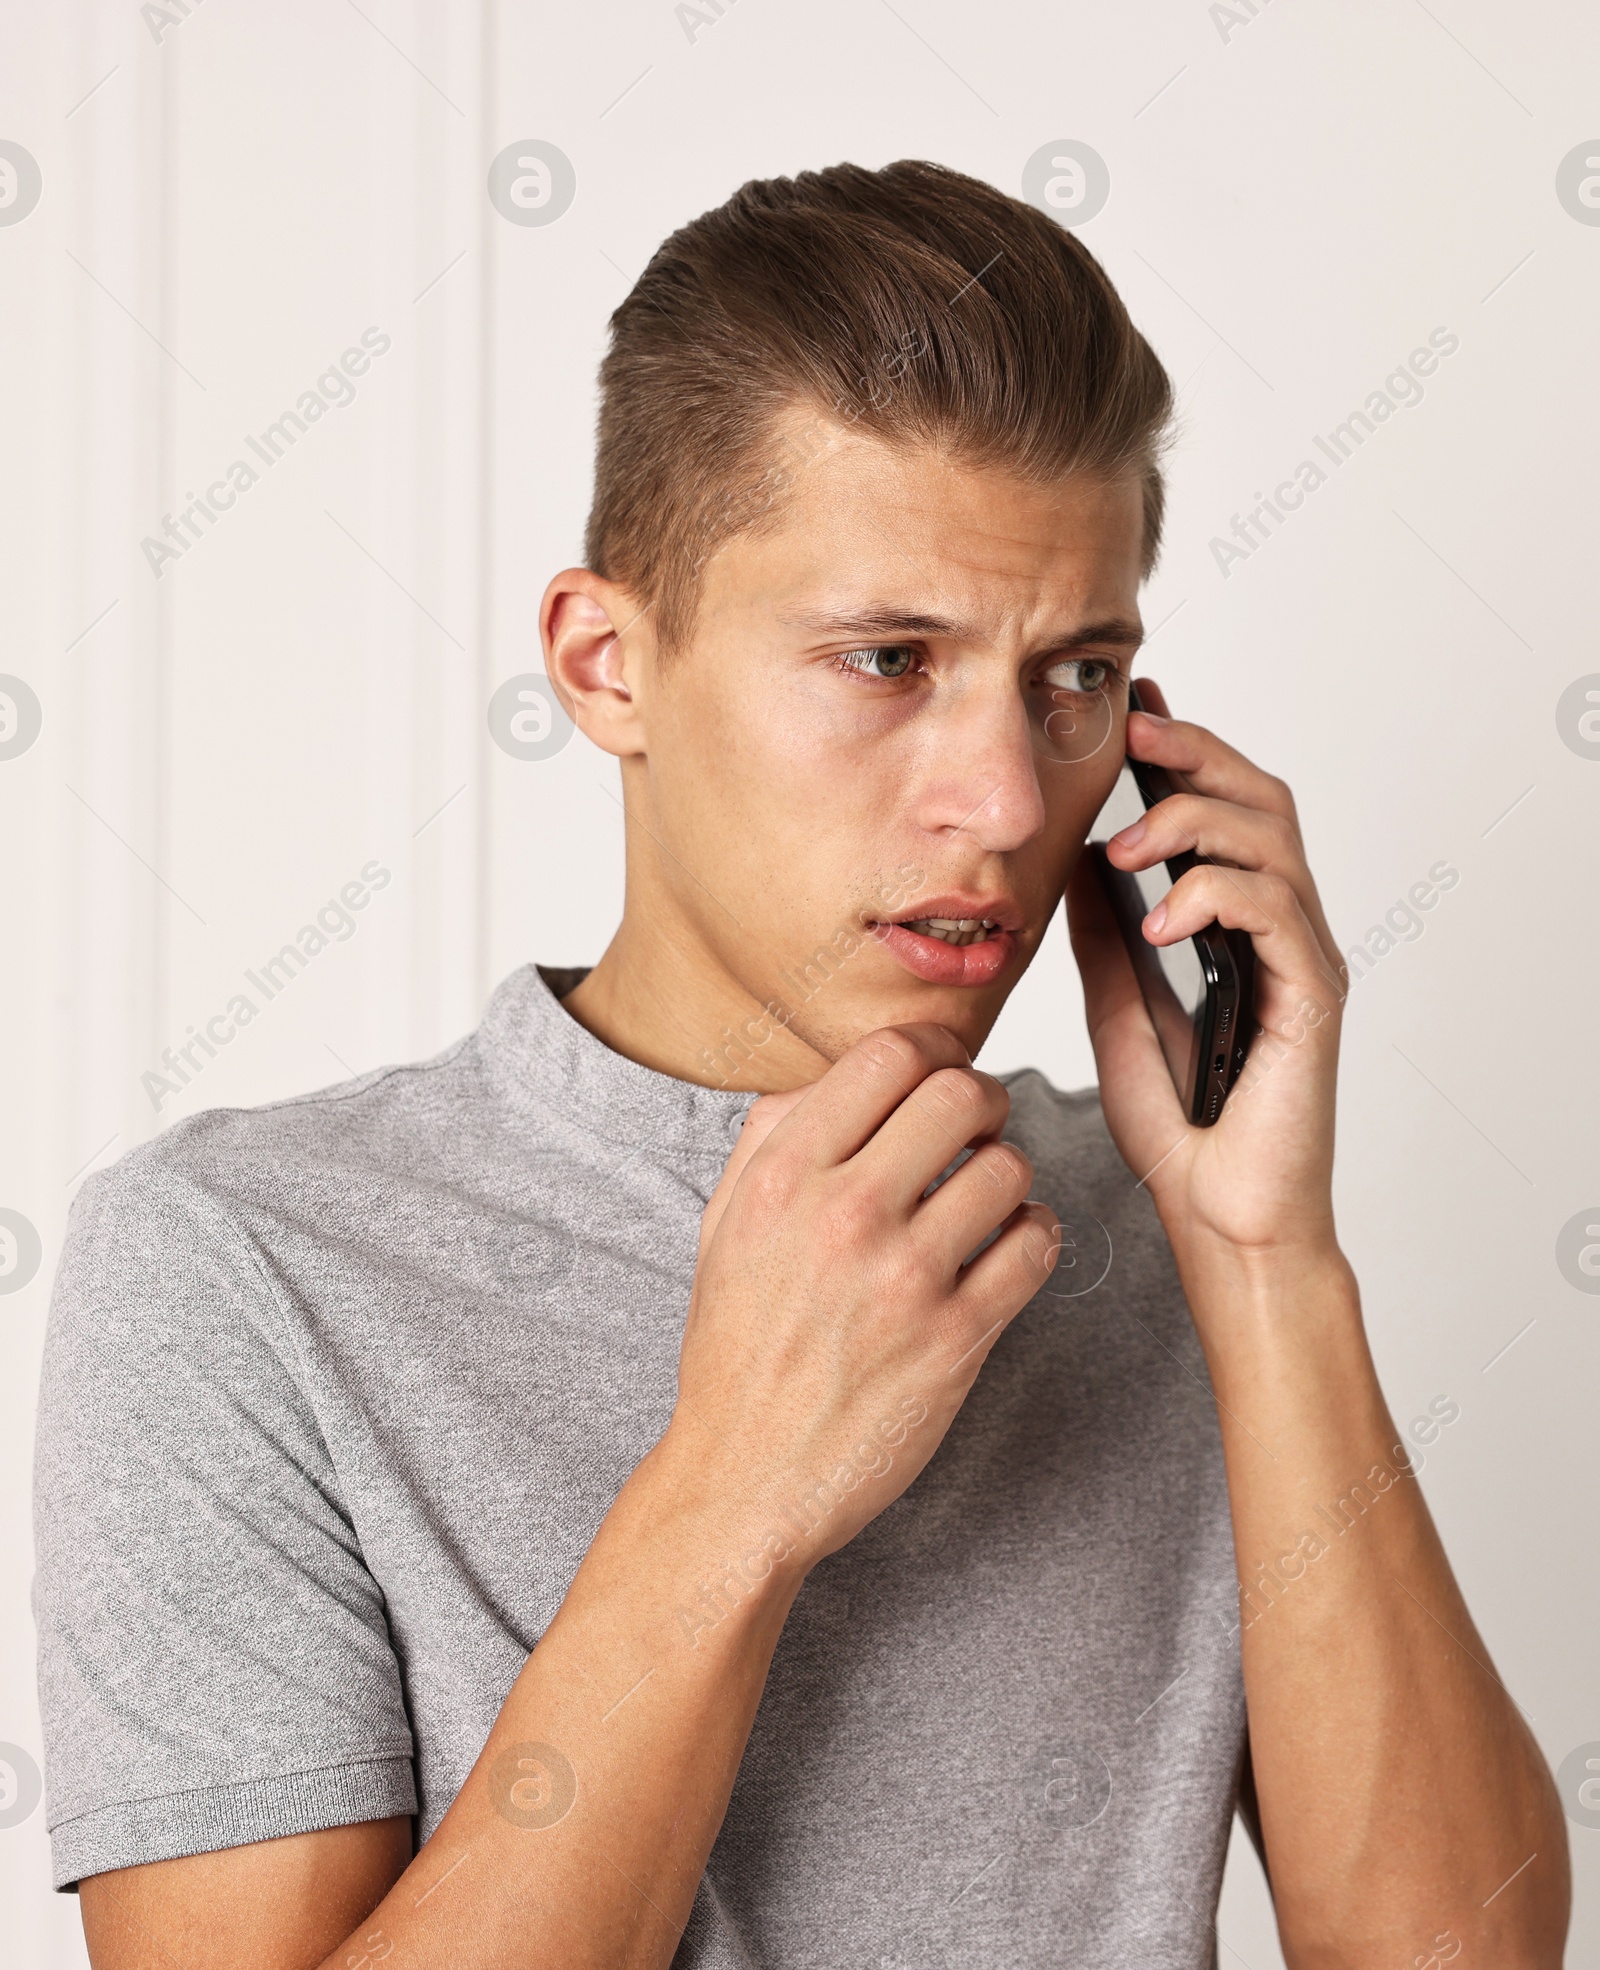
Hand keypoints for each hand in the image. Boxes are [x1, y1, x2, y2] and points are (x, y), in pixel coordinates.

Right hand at [668, 1025, 1059, 1574]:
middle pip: (959, 1094)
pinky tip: (1007, 1248)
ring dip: (1008, 1173)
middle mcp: (844, 1215)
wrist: (746, 1478)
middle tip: (977, 1126)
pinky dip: (1036, 1235)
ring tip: (987, 1199)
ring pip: (1008, 1167)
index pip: (886, 1056)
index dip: (932, 1048)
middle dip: (982, 1100)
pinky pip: (1037, 1246)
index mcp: (783, 1178)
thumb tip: (833, 1073)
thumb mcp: (723, 1228)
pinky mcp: (957, 1338)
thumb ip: (772, 1139)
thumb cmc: (737, 1354)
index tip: (942, 1067)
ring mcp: (905, 1277)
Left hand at [1066, 680, 1347, 1272]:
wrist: (1217, 1216)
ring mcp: (1302, 959)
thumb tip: (1071, 861)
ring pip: (1273, 839)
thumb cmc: (1178, 1125)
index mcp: (1235, 925)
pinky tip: (1161, 921)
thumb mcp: (1115, 1008)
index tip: (1129, 712)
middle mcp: (1280, 930)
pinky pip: (1276, 911)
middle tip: (1134, 736)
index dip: (1183, 754)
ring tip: (1125, 848)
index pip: (1223, 810)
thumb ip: (1104, 935)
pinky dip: (1214, 897)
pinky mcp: (1312, 997)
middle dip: (1195, 755)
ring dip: (1192, 825)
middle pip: (1261, 800)